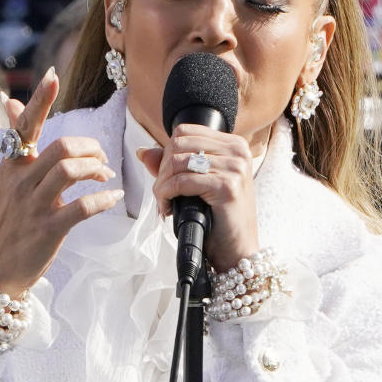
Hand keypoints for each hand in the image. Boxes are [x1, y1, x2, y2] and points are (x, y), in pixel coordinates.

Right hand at [0, 69, 123, 296]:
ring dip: (95, 169)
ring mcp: (33, 206)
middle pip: (61, 147)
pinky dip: (102, 199)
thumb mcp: (7, 176)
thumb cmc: (9, 217)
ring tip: (104, 176)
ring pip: (70, 171)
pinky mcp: (48, 230)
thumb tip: (10, 100)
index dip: (40, 100)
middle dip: (90, 148)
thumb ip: (16, 139)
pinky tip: (112, 196)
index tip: (53, 76)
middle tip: (100, 158)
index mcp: (11, 164)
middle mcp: (20, 181)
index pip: (25, 125)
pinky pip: (81, 207)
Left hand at [138, 123, 259, 271]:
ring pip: (178, 162)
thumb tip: (144, 152)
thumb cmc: (219, 218)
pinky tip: (168, 207)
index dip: (167, 152)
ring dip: (162, 184)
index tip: (166, 176)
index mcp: (233, 145)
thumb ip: (174, 165)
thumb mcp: (198, 184)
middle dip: (162, 169)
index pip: (186, 131)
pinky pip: (182, 182)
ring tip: (164, 201)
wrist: (237, 250)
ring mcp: (234, 168)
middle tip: (162, 192)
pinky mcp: (227, 186)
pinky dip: (167, 194)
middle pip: (179, 144)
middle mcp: (237, 151)